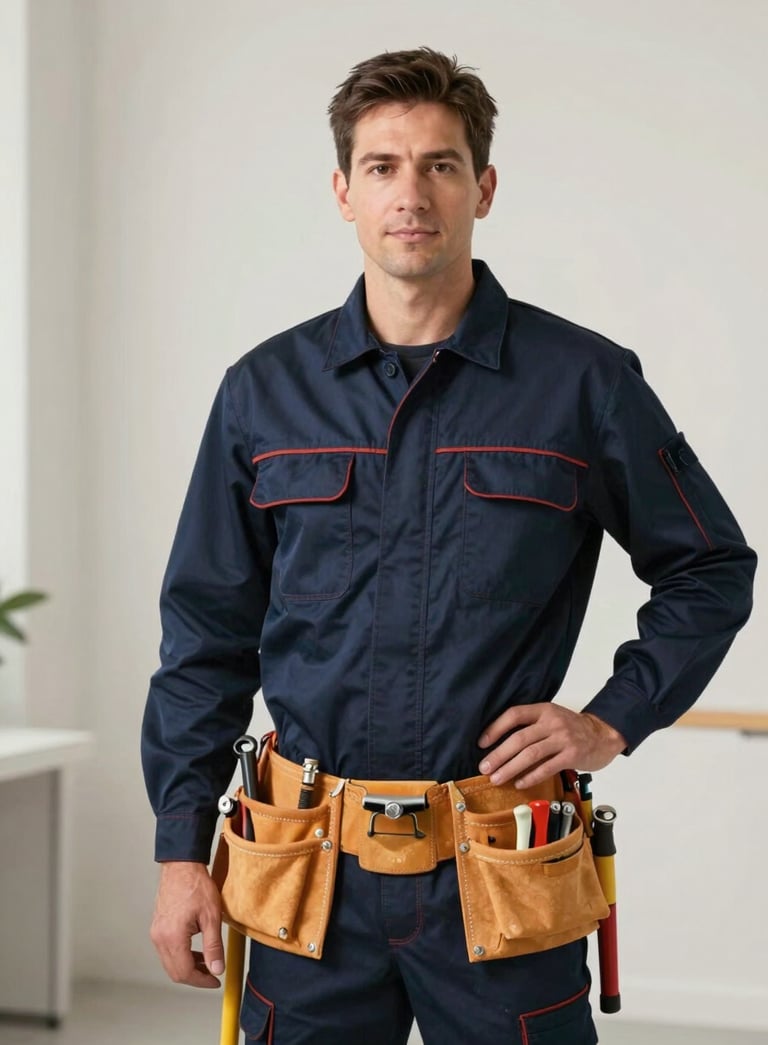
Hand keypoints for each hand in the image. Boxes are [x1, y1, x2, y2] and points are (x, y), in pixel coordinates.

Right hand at [150, 861, 224, 987]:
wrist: (182, 866)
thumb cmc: (196, 885)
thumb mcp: (211, 917)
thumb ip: (213, 946)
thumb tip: (217, 969)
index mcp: (172, 937)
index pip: (184, 972)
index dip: (201, 981)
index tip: (215, 981)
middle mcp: (160, 938)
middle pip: (175, 972)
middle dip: (195, 977)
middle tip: (212, 974)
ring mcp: (156, 933)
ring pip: (170, 963)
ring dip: (188, 966)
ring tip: (207, 961)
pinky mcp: (157, 928)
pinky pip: (167, 951)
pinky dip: (181, 956)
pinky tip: (195, 950)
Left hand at [477, 703, 626, 788]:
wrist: (603, 734)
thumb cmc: (572, 729)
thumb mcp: (551, 718)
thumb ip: (531, 725)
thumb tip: (499, 743)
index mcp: (543, 710)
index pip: (514, 715)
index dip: (495, 728)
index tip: (481, 743)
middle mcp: (552, 722)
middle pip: (519, 738)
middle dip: (499, 755)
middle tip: (485, 767)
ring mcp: (563, 739)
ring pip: (530, 754)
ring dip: (510, 768)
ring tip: (497, 779)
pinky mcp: (572, 755)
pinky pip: (547, 767)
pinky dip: (531, 776)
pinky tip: (519, 783)